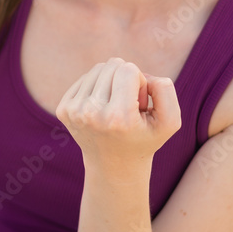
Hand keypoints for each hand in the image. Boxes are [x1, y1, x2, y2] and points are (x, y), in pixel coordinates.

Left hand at [55, 57, 180, 167]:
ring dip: (112, 82)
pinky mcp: (63, 109)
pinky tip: (102, 108)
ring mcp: (74, 112)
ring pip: (98, 69)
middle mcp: (91, 113)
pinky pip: (85, 78)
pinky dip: (98, 87)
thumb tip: (143, 74)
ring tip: (116, 107)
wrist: (114, 166)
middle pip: (112, 65)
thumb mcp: (169, 121)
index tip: (139, 104)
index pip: (128, 69)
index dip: (141, 82)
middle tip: (128, 106)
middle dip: (126, 80)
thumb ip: (166, 91)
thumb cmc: (144, 139)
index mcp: (118, 117)